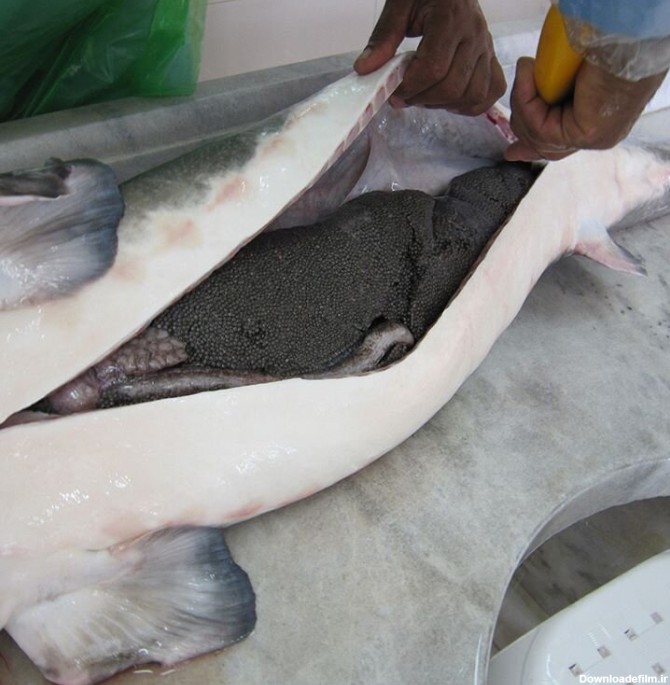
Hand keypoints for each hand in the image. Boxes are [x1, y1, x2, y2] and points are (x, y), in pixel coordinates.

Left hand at [353, 0, 505, 114]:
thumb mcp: (399, 4)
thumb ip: (383, 37)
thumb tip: (364, 70)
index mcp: (451, 17)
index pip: (433, 68)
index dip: (410, 88)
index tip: (393, 92)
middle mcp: (474, 33)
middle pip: (453, 87)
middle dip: (423, 99)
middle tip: (404, 96)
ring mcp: (486, 46)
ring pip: (473, 94)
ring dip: (445, 105)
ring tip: (425, 96)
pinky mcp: (491, 56)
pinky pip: (492, 90)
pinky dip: (472, 104)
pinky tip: (450, 100)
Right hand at [505, 57, 667, 160]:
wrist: (627, 41)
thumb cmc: (605, 47)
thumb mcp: (566, 75)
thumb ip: (548, 89)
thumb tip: (523, 82)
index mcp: (597, 122)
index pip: (558, 146)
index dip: (532, 148)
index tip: (511, 152)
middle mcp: (596, 134)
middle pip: (543, 145)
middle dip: (521, 123)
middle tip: (514, 92)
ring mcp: (593, 138)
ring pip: (536, 135)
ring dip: (523, 101)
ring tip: (527, 69)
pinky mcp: (587, 134)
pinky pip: (540, 127)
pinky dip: (527, 100)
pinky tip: (528, 74)